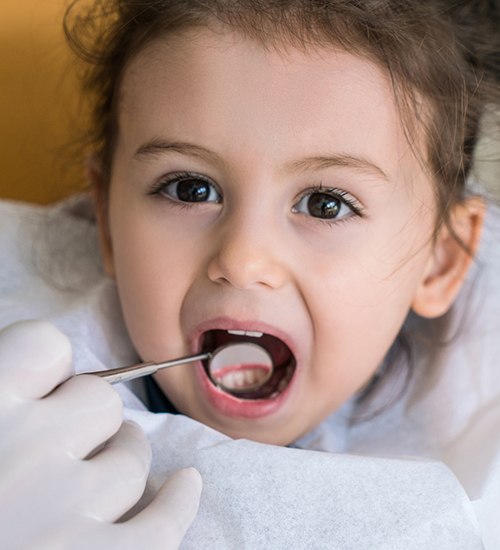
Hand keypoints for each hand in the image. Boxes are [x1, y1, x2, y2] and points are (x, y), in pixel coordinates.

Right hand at [0, 320, 201, 549]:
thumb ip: (0, 412)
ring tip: (104, 474)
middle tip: (69, 442)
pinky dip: (177, 502)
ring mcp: (64, 512)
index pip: (43, 346)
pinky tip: (184, 487)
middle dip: (88, 418)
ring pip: (129, 456)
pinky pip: (162, 522)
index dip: (48, 368)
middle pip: (97, 402)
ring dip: (123, 459)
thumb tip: (28, 384)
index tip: (42, 389)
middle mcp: (23, 450)